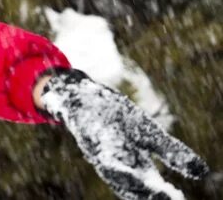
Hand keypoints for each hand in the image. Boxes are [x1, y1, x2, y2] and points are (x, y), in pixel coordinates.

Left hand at [39, 68, 208, 199]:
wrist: (82, 95)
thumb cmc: (114, 116)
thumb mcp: (148, 133)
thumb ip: (172, 152)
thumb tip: (202, 173)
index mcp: (131, 164)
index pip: (149, 186)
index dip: (162, 194)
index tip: (178, 199)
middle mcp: (113, 163)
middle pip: (132, 186)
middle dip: (150, 193)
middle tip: (171, 198)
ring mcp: (98, 150)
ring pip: (115, 173)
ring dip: (133, 183)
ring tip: (156, 191)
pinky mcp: (86, 134)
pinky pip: (98, 151)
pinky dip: (111, 161)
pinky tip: (121, 165)